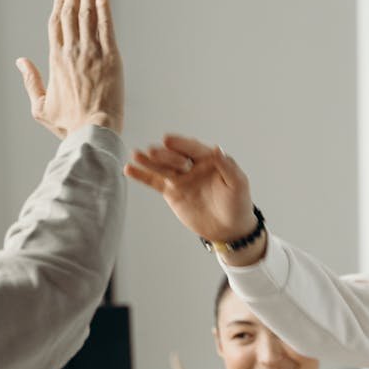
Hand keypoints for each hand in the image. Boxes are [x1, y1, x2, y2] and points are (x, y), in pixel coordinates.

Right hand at [16, 0, 123, 138]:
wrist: (93, 131)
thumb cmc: (68, 124)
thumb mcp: (40, 107)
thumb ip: (31, 81)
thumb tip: (20, 61)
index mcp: (55, 60)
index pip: (56, 24)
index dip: (60, 3)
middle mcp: (72, 51)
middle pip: (71, 12)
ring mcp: (92, 52)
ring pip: (88, 14)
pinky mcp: (111, 57)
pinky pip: (106, 26)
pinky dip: (104, 8)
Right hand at [125, 135, 262, 261]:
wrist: (230, 228)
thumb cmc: (238, 204)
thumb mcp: (238, 184)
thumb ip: (228, 166)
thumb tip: (217, 148)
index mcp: (209, 159)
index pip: (192, 148)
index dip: (180, 144)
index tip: (167, 139)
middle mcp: (192, 166)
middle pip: (174, 157)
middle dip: (163, 154)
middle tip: (152, 152)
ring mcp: (180, 178)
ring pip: (162, 167)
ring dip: (148, 161)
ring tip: (135, 155)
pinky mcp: (171, 192)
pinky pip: (155, 182)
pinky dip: (142, 176)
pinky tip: (129, 169)